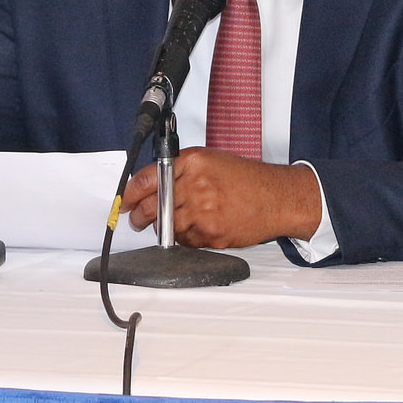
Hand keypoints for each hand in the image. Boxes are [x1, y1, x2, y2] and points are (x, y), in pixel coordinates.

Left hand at [121, 148, 323, 248]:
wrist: (277, 198)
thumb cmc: (249, 180)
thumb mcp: (212, 161)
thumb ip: (181, 170)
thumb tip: (152, 185)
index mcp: (193, 163)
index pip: (147, 177)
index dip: (130, 193)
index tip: (125, 201)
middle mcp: (196, 185)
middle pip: (152, 206)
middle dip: (139, 217)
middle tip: (136, 219)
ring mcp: (203, 211)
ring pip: (165, 227)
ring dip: (163, 229)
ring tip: (173, 224)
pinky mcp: (210, 233)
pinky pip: (185, 241)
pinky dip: (185, 238)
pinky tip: (197, 228)